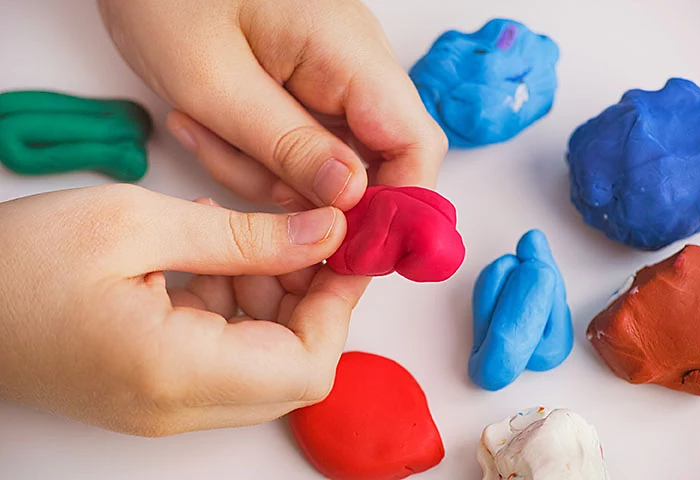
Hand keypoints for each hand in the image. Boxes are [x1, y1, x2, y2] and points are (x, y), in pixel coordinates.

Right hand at [0, 184, 367, 435]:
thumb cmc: (19, 262)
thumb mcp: (136, 224)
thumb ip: (244, 237)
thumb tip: (327, 235)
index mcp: (175, 373)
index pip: (307, 367)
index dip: (337, 306)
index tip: (344, 247)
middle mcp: (178, 407)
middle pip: (293, 369)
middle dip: (308, 297)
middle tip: (293, 234)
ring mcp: (166, 405)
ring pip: (263, 361)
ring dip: (269, 298)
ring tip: (232, 240)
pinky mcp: (156, 389)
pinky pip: (226, 356)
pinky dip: (234, 306)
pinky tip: (204, 259)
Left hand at [97, 0, 447, 210]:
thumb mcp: (216, 83)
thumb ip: (288, 146)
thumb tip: (353, 199)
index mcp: (349, 55)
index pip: (415, 147)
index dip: (397, 210)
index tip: (350, 252)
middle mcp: (354, 64)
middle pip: (372, 163)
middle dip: (310, 195)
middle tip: (245, 189)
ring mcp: (330, 73)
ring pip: (327, 160)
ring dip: (267, 170)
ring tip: (204, 131)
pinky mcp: (304, 81)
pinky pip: (298, 141)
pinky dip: (257, 151)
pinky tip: (208, 124)